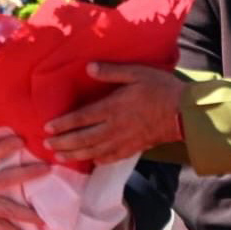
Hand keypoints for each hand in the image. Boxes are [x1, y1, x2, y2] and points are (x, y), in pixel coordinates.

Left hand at [44, 63, 186, 163]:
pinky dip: (97, 161)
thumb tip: (88, 68)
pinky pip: (111, 158)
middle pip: (82, 139)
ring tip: (60, 157)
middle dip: (63, 143)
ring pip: (93, 151)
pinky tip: (90, 161)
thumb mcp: (136, 73)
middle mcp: (114, 128)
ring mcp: (123, 141)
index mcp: (112, 108)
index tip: (47, 128)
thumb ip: (111, 72)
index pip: (81, 118)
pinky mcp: (133, 149)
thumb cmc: (160, 89)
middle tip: (47, 146)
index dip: (63, 124)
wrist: (183, 113)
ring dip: (74, 155)